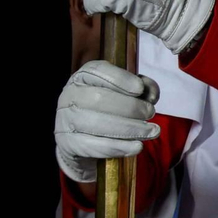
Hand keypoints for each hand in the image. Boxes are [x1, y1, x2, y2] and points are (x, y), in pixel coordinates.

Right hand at [54, 60, 160, 182]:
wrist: (81, 138)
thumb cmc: (108, 108)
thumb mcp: (124, 92)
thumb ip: (141, 88)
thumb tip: (151, 95)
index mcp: (83, 77)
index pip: (97, 71)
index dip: (120, 79)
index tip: (140, 89)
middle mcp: (70, 95)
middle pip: (99, 98)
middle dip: (130, 106)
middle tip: (150, 113)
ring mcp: (65, 120)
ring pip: (97, 123)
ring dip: (130, 128)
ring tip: (151, 131)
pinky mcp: (68, 143)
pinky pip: (93, 145)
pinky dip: (118, 147)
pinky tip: (137, 146)